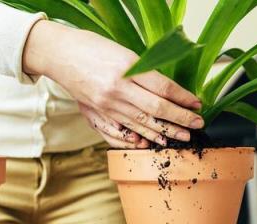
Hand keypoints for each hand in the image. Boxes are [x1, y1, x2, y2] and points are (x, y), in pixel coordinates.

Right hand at [23, 20, 204, 145]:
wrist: (59, 55)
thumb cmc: (91, 48)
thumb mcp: (122, 52)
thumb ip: (143, 71)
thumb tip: (167, 90)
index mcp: (126, 68)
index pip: (163, 88)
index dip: (183, 98)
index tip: (197, 104)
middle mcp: (117, 89)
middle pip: (157, 109)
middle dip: (180, 119)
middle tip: (197, 125)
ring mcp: (106, 104)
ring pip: (142, 123)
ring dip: (165, 132)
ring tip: (182, 137)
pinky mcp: (98, 113)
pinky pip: (122, 131)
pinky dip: (140, 137)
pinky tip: (153, 141)